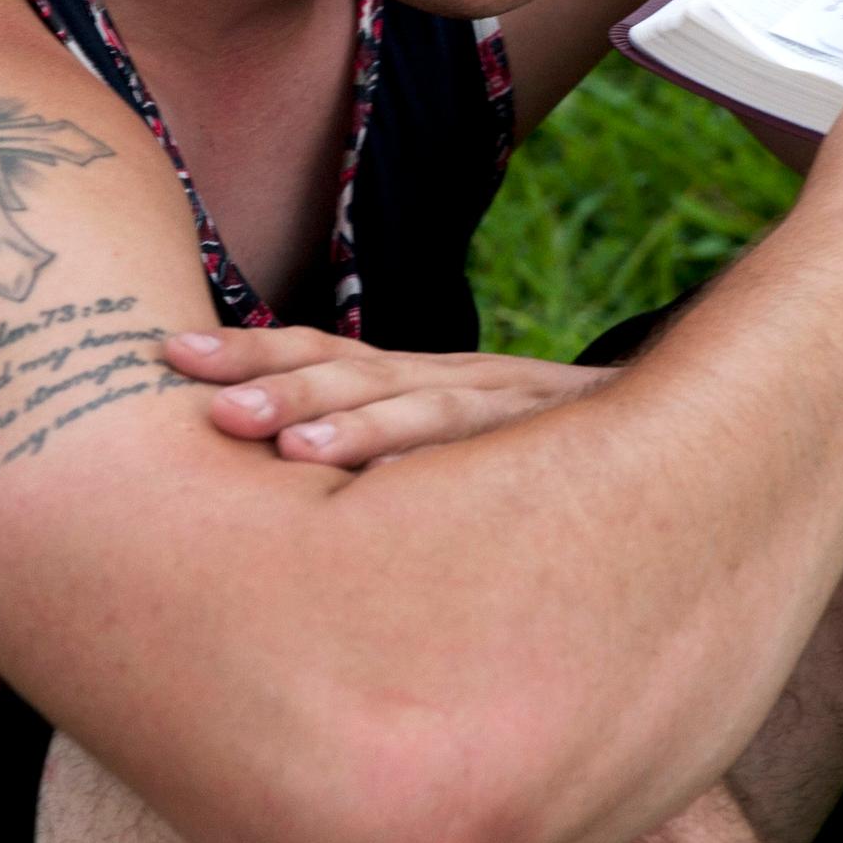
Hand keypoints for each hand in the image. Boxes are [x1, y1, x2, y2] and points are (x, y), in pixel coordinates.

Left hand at [165, 325, 612, 466]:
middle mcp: (452, 380)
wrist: (673, 434)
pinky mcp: (560, 444)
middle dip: (281, 386)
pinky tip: (414, 490)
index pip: (321, 351)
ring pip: (427, 408)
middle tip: (212, 410)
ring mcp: (508, 408)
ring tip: (295, 451)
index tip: (168, 356)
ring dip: (361, 428)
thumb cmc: (528, 452)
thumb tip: (268, 471)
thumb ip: (374, 449)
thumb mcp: (443, 442)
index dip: (249, 352)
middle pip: (356, 371)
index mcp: (412, 377)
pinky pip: (506, 456)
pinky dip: (459, 466)